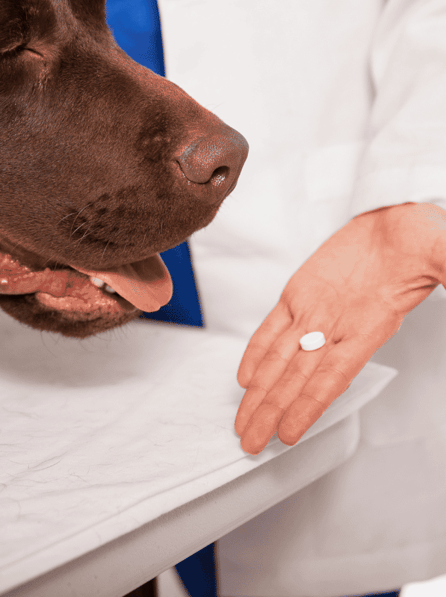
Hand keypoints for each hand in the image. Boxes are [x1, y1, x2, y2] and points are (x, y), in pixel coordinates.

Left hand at [235, 202, 445, 453]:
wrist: (394, 227)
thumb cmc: (416, 246)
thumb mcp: (442, 259)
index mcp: (366, 329)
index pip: (330, 379)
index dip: (307, 408)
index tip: (287, 435)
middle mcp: (334, 327)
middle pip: (295, 378)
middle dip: (270, 411)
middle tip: (250, 442)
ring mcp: (312, 312)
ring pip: (278, 358)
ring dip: (259, 391)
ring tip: (243, 420)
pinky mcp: (297, 294)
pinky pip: (271, 328)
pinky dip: (256, 351)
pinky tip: (246, 376)